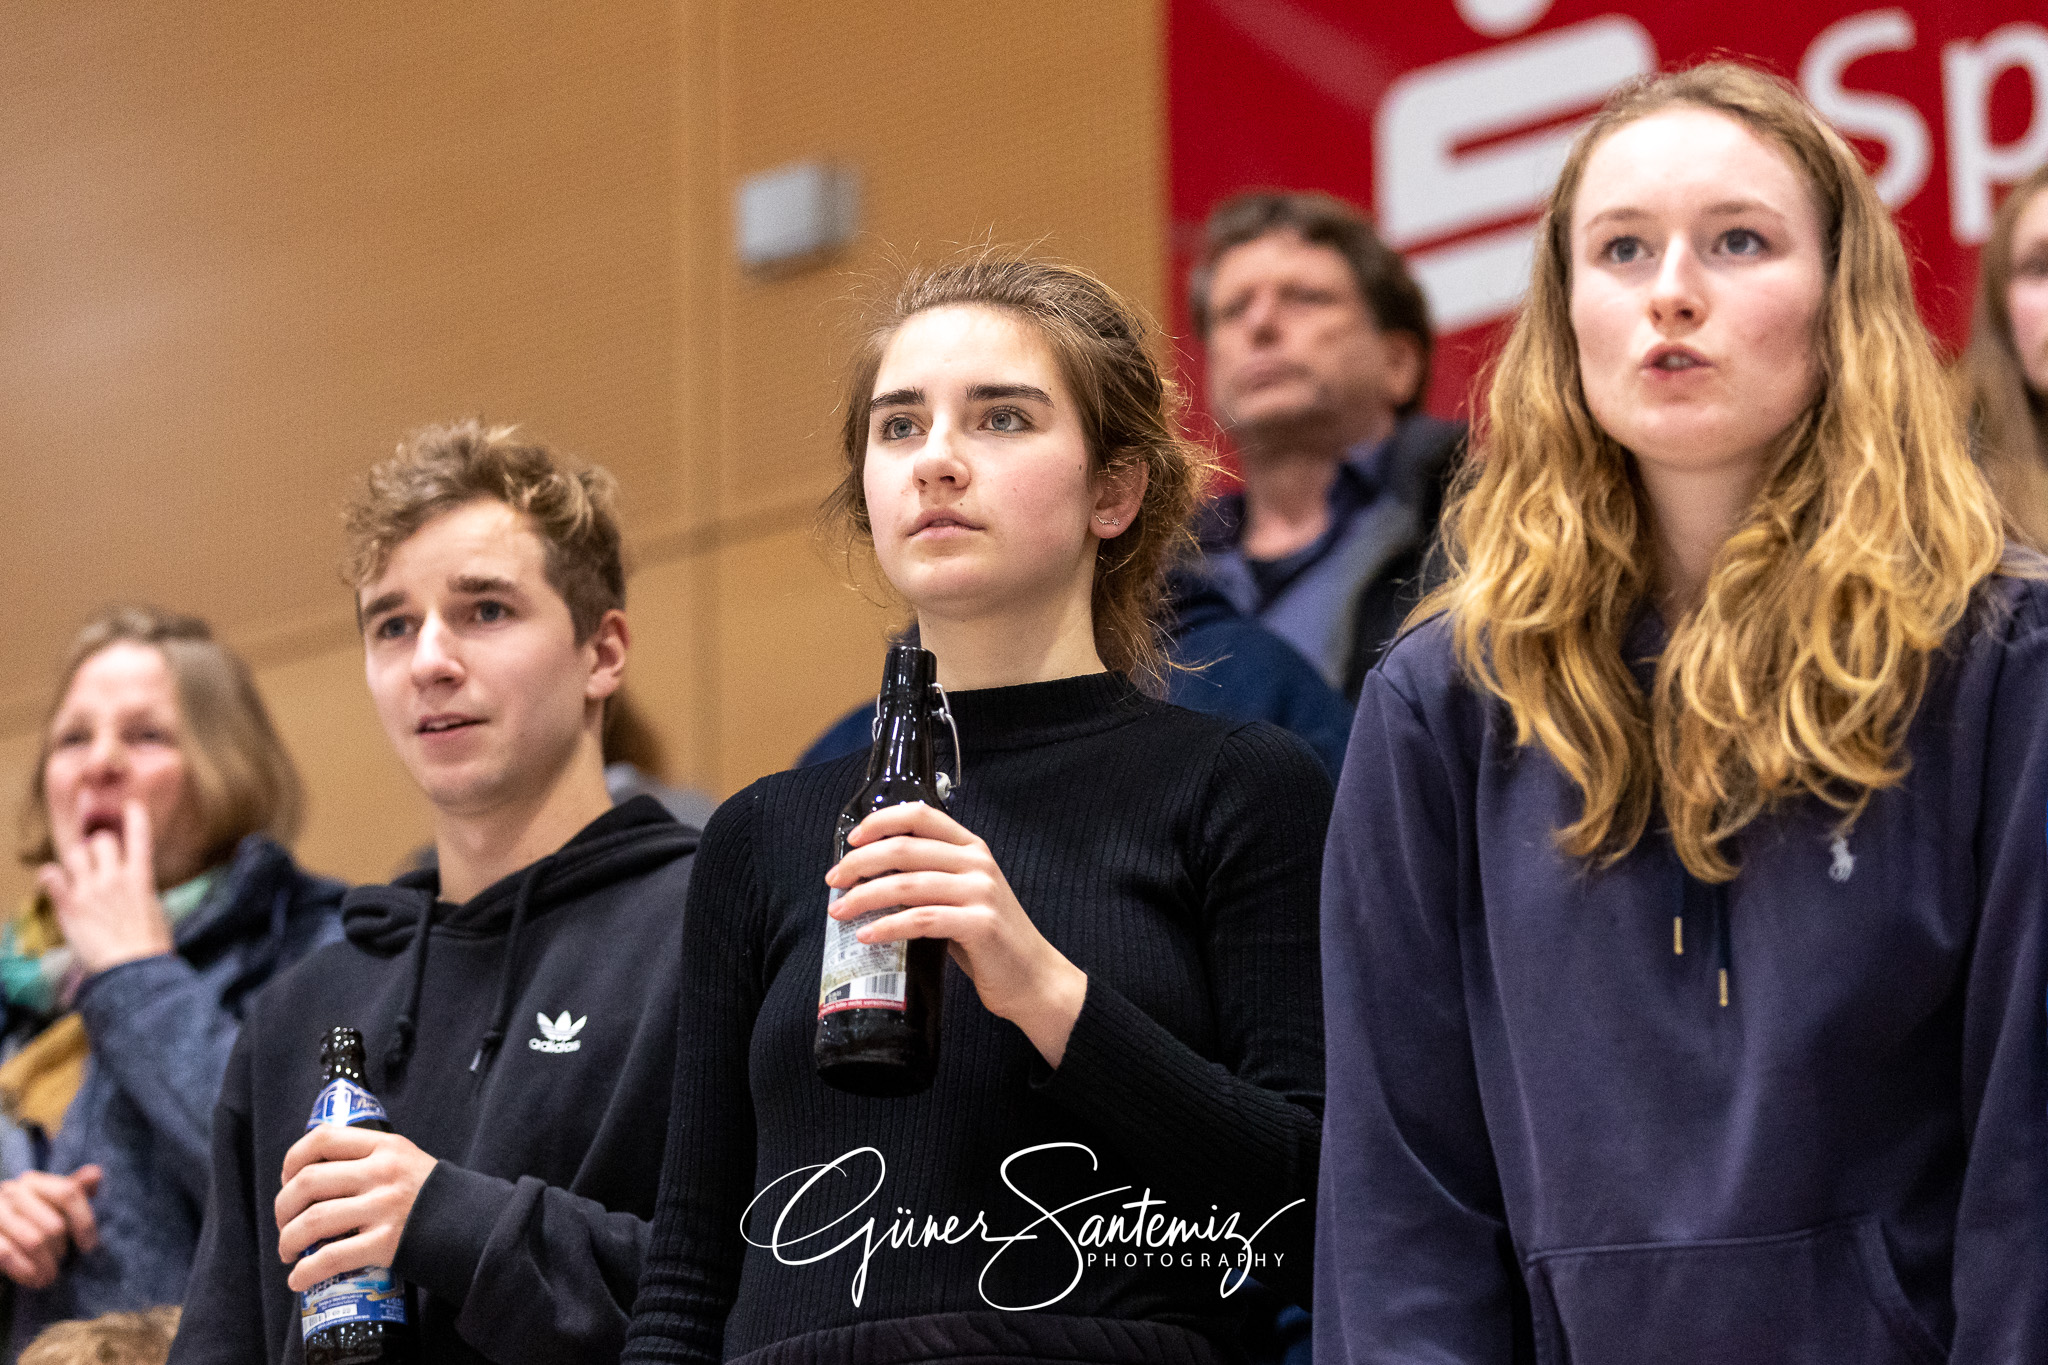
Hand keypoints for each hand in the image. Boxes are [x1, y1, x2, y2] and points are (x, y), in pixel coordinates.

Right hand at [0, 1166, 100, 1287]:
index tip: (90, 1247)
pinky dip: (25, 1271)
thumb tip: (95, 1173)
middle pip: (53, 1224)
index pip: (69, 1193)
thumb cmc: (29, 1223)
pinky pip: (7, 1254)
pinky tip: (33, 1280)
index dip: (85, 1221)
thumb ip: (73, 1189)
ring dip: (46, 1266)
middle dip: (61, 1250)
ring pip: (34, 1242)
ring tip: (49, 1277)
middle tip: (62, 1264)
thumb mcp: (51, 1206)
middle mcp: (11, 1191)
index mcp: (33, 1181)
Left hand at [36, 800, 174, 975]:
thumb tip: (133, 883)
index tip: (129, 805)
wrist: (133, 970)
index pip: (139, 836)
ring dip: (76, 858)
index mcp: (141, 878)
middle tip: (97, 855)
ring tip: (77, 869)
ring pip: (75, 853)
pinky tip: (52, 880)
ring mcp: (90, 890)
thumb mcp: (154, 911)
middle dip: (98, 844)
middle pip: (101, 840)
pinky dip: (50, 876)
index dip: (134, 816)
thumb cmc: (150, 946)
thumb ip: (140, 890)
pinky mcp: (69, 905)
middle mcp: (114, 877)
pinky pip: (51, 876)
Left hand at [276, 1125, 436, 1291]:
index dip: (292, 1160)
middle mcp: (381, 1172)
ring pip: (313, 1220)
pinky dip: (306, 1271)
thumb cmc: (429, 1194)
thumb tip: (315, 1177)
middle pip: (308, 1182)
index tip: (288, 1179)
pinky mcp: (386, 1242)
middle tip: (284, 1224)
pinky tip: (298, 1279)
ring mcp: (383, 1207)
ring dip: (288, 1240)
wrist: (470, 1222)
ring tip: (289, 1251)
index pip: (322, 1139)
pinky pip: (331, 1258)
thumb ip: (366, 1159)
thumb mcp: (403, 1158)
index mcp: (384, 1146)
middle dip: (283, 1208)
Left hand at [825, 802, 1087, 1066]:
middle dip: (860, 863)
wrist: (1032, 978)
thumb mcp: (961, 897)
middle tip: (833, 880)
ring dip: (864, 897)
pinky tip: (866, 935)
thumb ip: (928, 880)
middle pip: (904, 849)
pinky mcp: (979, 925)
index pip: (920, 815)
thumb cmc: (989, 940)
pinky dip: (888, 926)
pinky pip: (921, 920)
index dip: (880, 822)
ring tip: (839, 910)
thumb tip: (869, 879)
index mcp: (971, 847)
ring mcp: (980, 893)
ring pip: (907, 884)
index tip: (851, 840)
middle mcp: (976, 863)